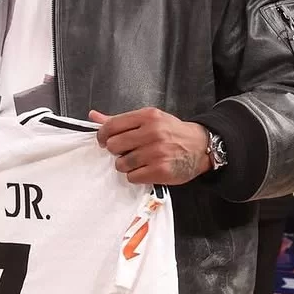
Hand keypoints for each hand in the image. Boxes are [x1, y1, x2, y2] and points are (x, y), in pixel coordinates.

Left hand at [89, 108, 211, 185]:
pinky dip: (136, 175)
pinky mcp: (160, 170)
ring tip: (139, 161)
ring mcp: (157, 152)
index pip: (111, 126)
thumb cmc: (171, 132)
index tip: (104, 141)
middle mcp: (152, 132)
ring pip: (121, 164)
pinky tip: (146, 169)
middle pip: (114, 146)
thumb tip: (93, 116)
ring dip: (126, 165)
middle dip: (117, 151)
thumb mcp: (149, 119)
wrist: (200, 146)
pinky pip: (132, 177)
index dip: (103, 136)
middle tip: (128, 151)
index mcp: (148, 116)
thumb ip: (121, 120)